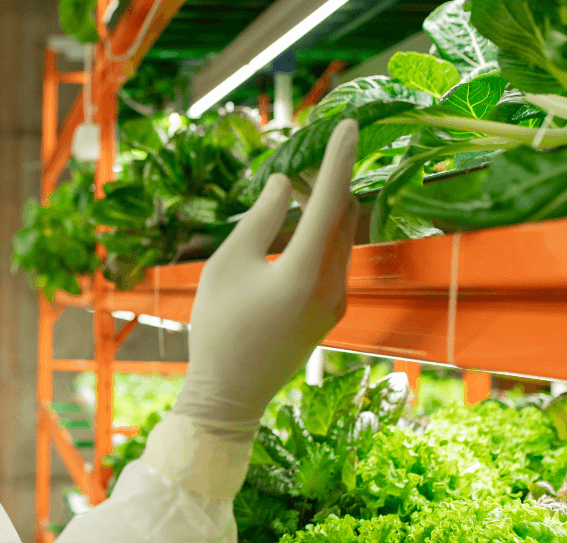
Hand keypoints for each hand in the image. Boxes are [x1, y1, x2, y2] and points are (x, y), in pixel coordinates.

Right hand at [176, 118, 359, 436]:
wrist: (230, 397)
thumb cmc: (218, 329)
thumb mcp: (227, 265)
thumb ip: (260, 219)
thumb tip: (284, 183)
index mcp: (305, 273)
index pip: (331, 201)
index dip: (339, 159)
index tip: (349, 123)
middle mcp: (332, 286)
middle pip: (345, 216)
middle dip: (331, 179)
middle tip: (308, 148)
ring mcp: (336, 302)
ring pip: (343, 237)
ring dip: (327, 206)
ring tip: (297, 182)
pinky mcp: (330, 312)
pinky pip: (335, 258)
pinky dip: (322, 232)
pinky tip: (298, 222)